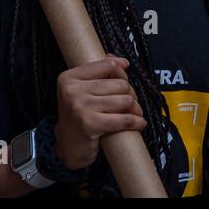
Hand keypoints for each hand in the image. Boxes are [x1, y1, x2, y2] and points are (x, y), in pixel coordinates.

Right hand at [54, 55, 145, 171]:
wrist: (69, 147)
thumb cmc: (78, 116)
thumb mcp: (81, 90)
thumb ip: (98, 71)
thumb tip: (122, 61)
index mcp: (69, 78)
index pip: (107, 65)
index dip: (122, 73)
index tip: (125, 80)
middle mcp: (72, 90)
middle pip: (119, 84)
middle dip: (130, 93)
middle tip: (130, 103)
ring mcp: (81, 107)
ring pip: (125, 100)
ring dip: (135, 108)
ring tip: (134, 113)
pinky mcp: (90, 125)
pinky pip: (124, 119)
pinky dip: (136, 121)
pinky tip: (139, 123)